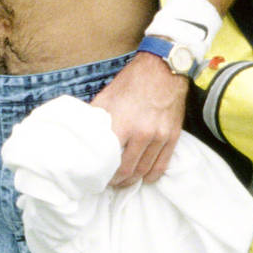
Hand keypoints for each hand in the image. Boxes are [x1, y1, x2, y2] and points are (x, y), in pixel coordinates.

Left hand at [90, 50, 189, 184]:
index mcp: (122, 123)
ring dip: (132, 180)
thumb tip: (80, 134)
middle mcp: (142, 133)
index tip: (94, 176)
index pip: (108, 159)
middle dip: (116, 181)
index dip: (100, 171)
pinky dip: (151, 176)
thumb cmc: (132, 82)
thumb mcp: (106, 97)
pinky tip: (143, 178)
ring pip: (144, 171)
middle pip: (127, 170)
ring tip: (123, 182)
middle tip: (108, 183)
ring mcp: (159, 136)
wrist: (163, 69)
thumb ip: (94, 118)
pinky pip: (162, 165)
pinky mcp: (172, 137)